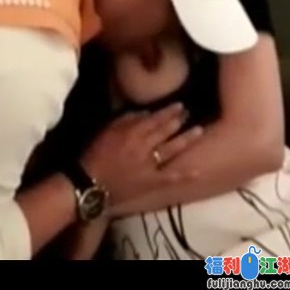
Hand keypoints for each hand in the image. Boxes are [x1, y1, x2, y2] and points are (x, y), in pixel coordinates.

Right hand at [80, 103, 202, 206]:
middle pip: (165, 132)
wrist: (90, 184)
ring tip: (199, 130)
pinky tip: (198, 171)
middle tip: (190, 114)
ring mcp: (149, 166)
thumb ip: (126, 120)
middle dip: (179, 122)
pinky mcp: (152, 183)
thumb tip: (146, 113)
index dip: (169, 112)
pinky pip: (170, 178)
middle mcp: (144, 148)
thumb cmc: (96, 154)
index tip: (180, 106)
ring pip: (171, 150)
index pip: (155, 119)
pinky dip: (184, 175)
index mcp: (132, 133)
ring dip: (186, 139)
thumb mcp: (107, 130)